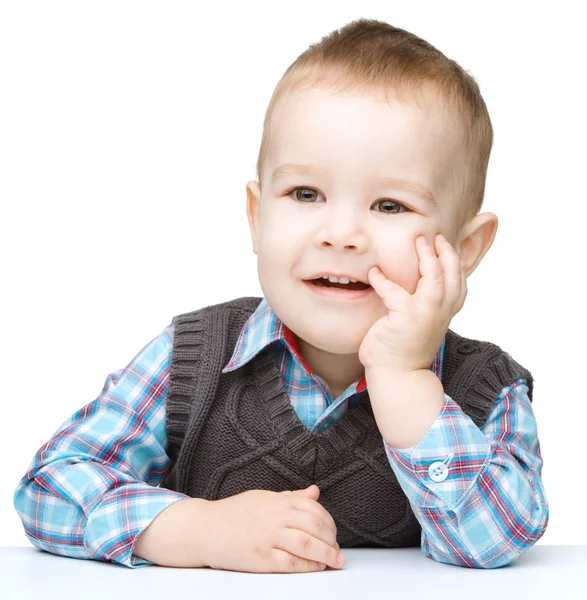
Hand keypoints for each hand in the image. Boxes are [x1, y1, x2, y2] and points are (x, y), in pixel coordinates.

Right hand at [200, 485, 343, 572]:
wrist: (203, 528)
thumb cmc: (233, 513)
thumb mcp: (263, 497)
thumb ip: (291, 496)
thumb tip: (315, 492)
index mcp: (277, 501)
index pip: (313, 508)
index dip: (329, 521)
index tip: (333, 532)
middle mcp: (275, 516)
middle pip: (314, 525)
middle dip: (331, 539)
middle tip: (338, 550)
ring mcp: (268, 537)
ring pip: (307, 544)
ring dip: (326, 554)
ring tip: (335, 561)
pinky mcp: (261, 557)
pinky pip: (291, 563)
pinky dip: (308, 566)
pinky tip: (317, 568)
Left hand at [358, 233, 466, 372]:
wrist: (398, 376)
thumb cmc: (404, 351)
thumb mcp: (422, 325)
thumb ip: (424, 307)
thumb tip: (415, 290)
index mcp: (446, 313)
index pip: (459, 283)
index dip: (454, 262)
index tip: (445, 245)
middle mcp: (442, 311)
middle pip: (451, 274)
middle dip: (444, 252)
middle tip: (433, 237)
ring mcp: (426, 313)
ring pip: (434, 276)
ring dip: (427, 256)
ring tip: (419, 241)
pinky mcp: (406, 317)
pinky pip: (394, 292)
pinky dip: (383, 280)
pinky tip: (374, 273)